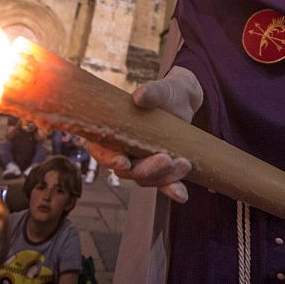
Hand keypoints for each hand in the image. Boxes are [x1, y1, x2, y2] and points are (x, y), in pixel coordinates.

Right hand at [87, 66, 202, 202]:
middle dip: (146, 169)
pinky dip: (171, 190)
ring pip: (144, 179)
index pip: (100, 150)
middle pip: (126, 170)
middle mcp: (121, 150)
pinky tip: (181, 195)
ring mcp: (140, 162)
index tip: (124, 161)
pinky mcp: (158, 170)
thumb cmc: (165, 92)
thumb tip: (139, 97)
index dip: (108, 158)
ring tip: (184, 163)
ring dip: (163, 177)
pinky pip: (162, 184)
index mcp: (111, 130)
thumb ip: (151, 92)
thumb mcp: (161, 89)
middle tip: (166, 158)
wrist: (183, 102)